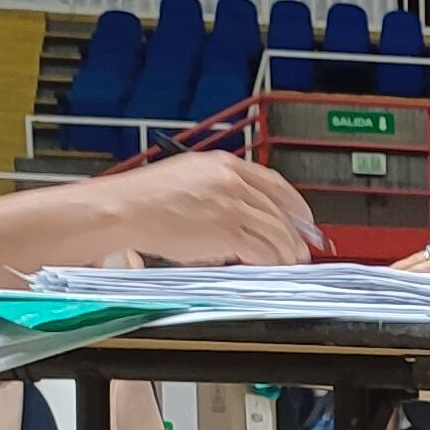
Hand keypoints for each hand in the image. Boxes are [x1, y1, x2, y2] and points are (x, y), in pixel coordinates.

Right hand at [95, 153, 316, 264]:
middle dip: (294, 232)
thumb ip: (220, 191)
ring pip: (274, 230)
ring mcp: (230, 205)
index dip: (294, 203)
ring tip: (290, 261)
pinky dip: (270, 259)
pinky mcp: (226, 230)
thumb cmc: (146, 198)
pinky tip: (272, 265)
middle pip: (278, 209)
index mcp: (224, 164)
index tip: (302, 217)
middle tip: (302, 247)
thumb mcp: (189, 178)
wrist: (126, 208)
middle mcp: (231, 181)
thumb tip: (242, 214)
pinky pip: (260, 248)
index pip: (273, 183)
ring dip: (286, 250)